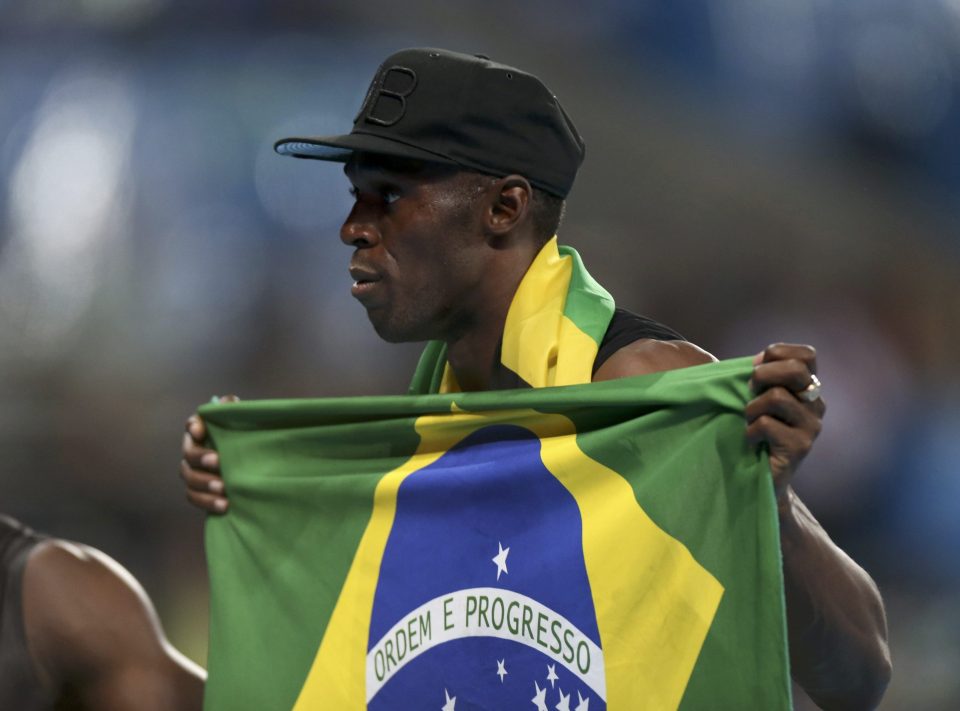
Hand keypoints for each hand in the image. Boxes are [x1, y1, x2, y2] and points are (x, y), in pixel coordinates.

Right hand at [179, 396, 236, 513]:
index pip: (191, 424)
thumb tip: (230, 402)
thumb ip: (234, 409)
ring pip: (189, 478)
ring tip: (223, 488)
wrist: (246, 464)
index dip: (194, 426)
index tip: (200, 430)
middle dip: (201, 458)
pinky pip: (195, 498)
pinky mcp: (198, 491)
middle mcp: (192, 450)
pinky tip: (225, 505)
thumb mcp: (241, 422)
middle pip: (188, 454)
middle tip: (218, 462)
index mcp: (201, 431)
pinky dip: (208, 502)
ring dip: (205, 484)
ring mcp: (193, 472)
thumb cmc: (242, 437)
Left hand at [745, 344, 825, 505]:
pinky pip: (766, 424)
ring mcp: (812, 426)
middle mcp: (816, 404)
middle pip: (795, 370)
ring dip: (752, 408)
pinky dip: (750, 431)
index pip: (807, 355)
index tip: (756, 366)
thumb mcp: (760, 397)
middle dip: (762, 374)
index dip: (778, 353)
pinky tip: (751, 441)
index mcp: (808, 388)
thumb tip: (757, 360)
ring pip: (776, 397)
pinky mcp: (800, 446)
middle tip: (748, 390)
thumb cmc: (757, 432)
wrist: (762, 477)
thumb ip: (763, 377)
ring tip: (749, 422)